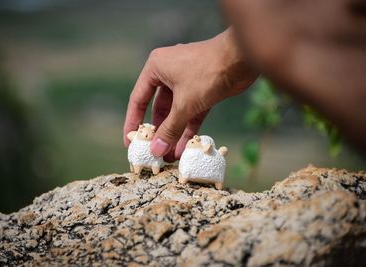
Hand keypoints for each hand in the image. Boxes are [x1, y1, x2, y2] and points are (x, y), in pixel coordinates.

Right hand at [123, 28, 257, 161]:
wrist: (241, 59)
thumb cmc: (207, 73)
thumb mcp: (184, 104)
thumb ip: (169, 129)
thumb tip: (156, 150)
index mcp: (156, 68)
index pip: (138, 99)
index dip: (133, 122)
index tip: (130, 141)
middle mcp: (168, 73)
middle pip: (158, 108)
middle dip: (158, 131)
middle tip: (154, 152)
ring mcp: (186, 81)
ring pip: (176, 112)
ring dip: (174, 133)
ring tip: (169, 156)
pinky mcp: (202, 90)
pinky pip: (191, 112)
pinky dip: (188, 128)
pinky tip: (184, 147)